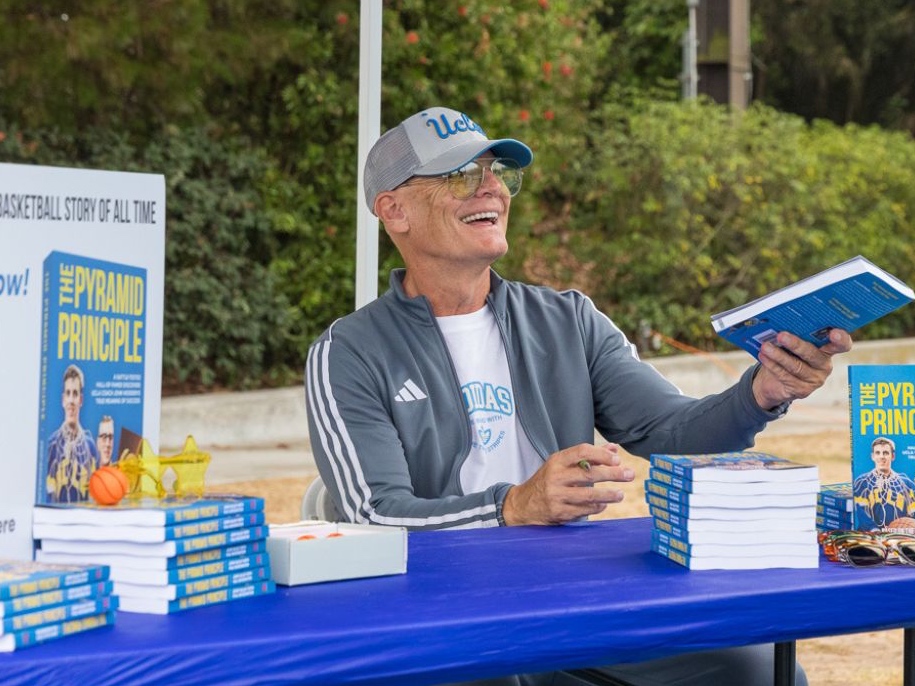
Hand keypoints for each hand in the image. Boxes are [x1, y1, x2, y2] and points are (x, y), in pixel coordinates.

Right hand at [500, 443, 634, 525]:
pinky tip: (603, 505)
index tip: (617, 459)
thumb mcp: (561, 464)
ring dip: (608, 495)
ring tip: (620, 494)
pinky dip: (596, 507)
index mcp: (557, 461)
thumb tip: (614, 448)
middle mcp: (555, 477)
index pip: (582, 451)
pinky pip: (582, 510)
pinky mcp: (558, 512)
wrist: (522, 504)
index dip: (602, 454)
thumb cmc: (547, 481)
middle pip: (588, 473)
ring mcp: (556, 496)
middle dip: (612, 474)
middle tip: (629, 474)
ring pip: (588, 494)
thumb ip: (588, 456)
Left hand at [753, 328, 852, 409]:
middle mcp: (824, 365)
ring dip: (778, 355)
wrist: (775, 382)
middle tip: (781, 335)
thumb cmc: (787, 355)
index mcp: (827, 350)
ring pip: (796, 367)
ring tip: (765, 346)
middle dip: (796, 344)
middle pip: (812, 354)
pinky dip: (772, 365)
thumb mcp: (792, 345)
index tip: (834, 332)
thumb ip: (794, 335)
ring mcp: (815, 380)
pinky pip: (785, 376)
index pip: (842, 345)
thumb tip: (780, 322)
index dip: (841, 339)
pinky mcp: (802, 390)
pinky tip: (763, 357)